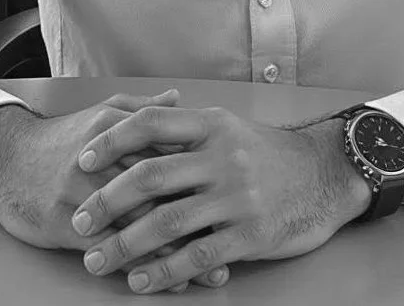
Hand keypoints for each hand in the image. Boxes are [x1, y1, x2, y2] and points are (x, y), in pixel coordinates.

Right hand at [0, 90, 229, 292]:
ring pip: (141, 225)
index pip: (172, 154)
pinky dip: (140, 266)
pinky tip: (162, 279)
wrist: (6, 159)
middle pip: (163, 194)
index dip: (205, 177)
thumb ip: (143, 109)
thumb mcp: (102, 112)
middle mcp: (105, 160)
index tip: (235, 196)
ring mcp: (85, 193)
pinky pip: (110, 249)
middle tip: (232, 239)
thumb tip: (179, 98)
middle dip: (200, 219)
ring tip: (211, 271)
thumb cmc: (62, 138)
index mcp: (119, 129)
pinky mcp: (65, 223)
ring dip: (179, 251)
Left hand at [70, 106, 368, 294]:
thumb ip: (185, 130)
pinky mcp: (251, 234)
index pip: (151, 123)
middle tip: (80, 220)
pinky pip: (197, 256)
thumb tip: (128, 127)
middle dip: (107, 201)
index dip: (112, 140)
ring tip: (97, 259)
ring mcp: (238, 196)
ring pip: (168, 222)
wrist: (324, 176)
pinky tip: (140, 280)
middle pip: (151, 176)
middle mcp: (223, 157)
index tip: (83, 160)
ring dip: (125, 244)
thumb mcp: (229, 128)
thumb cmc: (266, 153)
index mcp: (212, 124)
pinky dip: (163, 271)